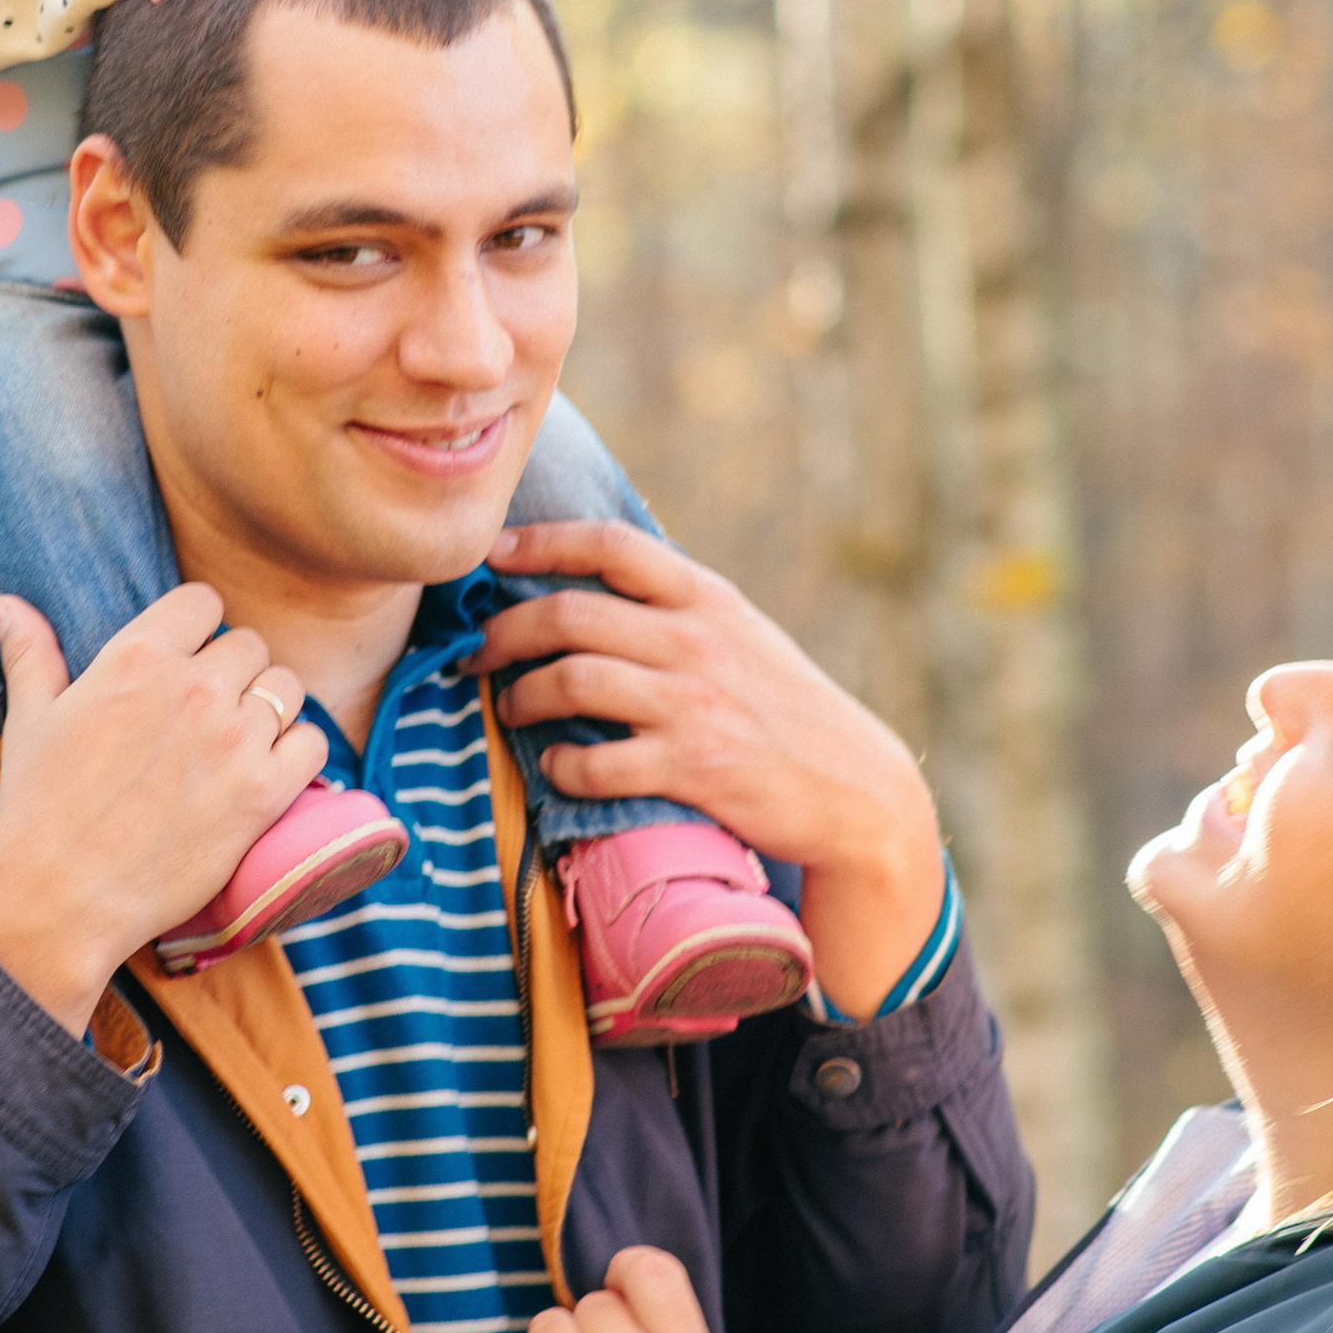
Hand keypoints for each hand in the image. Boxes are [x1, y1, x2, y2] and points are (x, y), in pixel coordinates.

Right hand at [0, 586, 326, 1032]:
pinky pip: (311, 744)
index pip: (203, 603)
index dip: (198, 629)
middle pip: (250, 647)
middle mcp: (195, 688)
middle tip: (206, 717)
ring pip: (286, 690)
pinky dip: (296, 755)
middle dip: (232, 675)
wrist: (57, 901)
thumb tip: (2, 603)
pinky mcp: (262, 793)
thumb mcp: (29, 717)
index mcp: (138, 656)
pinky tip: (266, 774)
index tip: (187, 660)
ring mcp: (233, 740)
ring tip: (238, 745)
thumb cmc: (38, 808)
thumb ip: (29, 650)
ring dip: (268, 712)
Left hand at [475, 523, 946, 1018]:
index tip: (494, 554)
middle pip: (570, 614)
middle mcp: (697, 641)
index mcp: (707, 599)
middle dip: (504, 632)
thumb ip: (678, 608)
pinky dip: (562, 766)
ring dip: (523, 696)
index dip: (541, 542)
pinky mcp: (692, 769)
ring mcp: (694, 705)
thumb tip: (595, 585)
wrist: (855, 789)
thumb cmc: (786, 711)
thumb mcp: (744, 635)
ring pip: (572, 680)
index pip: (611, 546)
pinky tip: (558, 768)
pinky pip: (596, 762)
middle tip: (476, 654)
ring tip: (511, 708)